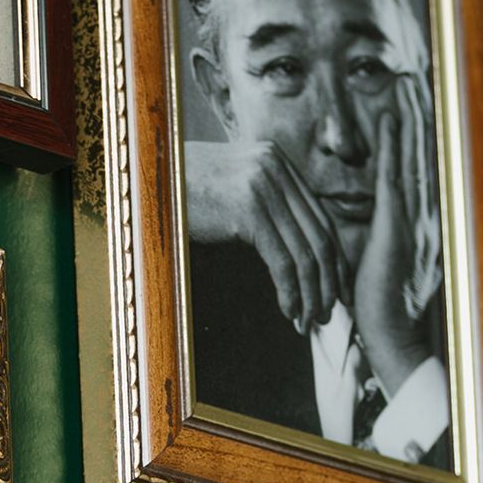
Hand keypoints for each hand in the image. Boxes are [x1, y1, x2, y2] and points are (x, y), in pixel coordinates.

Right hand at [182, 138, 344, 339]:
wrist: (146, 180)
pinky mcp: (248, 209)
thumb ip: (265, 201)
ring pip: (305, 253)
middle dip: (328, 283)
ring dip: (311, 295)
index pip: (320, 217)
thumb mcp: (232, 186)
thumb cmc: (183, 192)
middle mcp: (276, 167)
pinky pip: (282, 261)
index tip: (336, 291)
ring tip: (309, 322)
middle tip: (327, 315)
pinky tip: (289, 311)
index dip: (333, 260)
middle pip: (320, 235)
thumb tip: (297, 246)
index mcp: (277, 160)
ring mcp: (263, 186)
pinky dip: (291, 292)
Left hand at [351, 74, 440, 400]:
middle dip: (416, 120)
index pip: (410, 171)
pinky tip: (389, 120)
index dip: (410, 139)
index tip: (405, 107)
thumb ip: (365, 232)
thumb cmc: (373, 301)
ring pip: (410, 158)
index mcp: (410, 222)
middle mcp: (417, 213)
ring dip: (408, 123)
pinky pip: (394, 175)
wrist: (387, 330)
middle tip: (412, 83)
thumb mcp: (367, 258)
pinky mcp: (395, 223)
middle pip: (418, 156)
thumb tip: (347, 214)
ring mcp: (409, 217)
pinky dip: (393, 146)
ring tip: (404, 88)